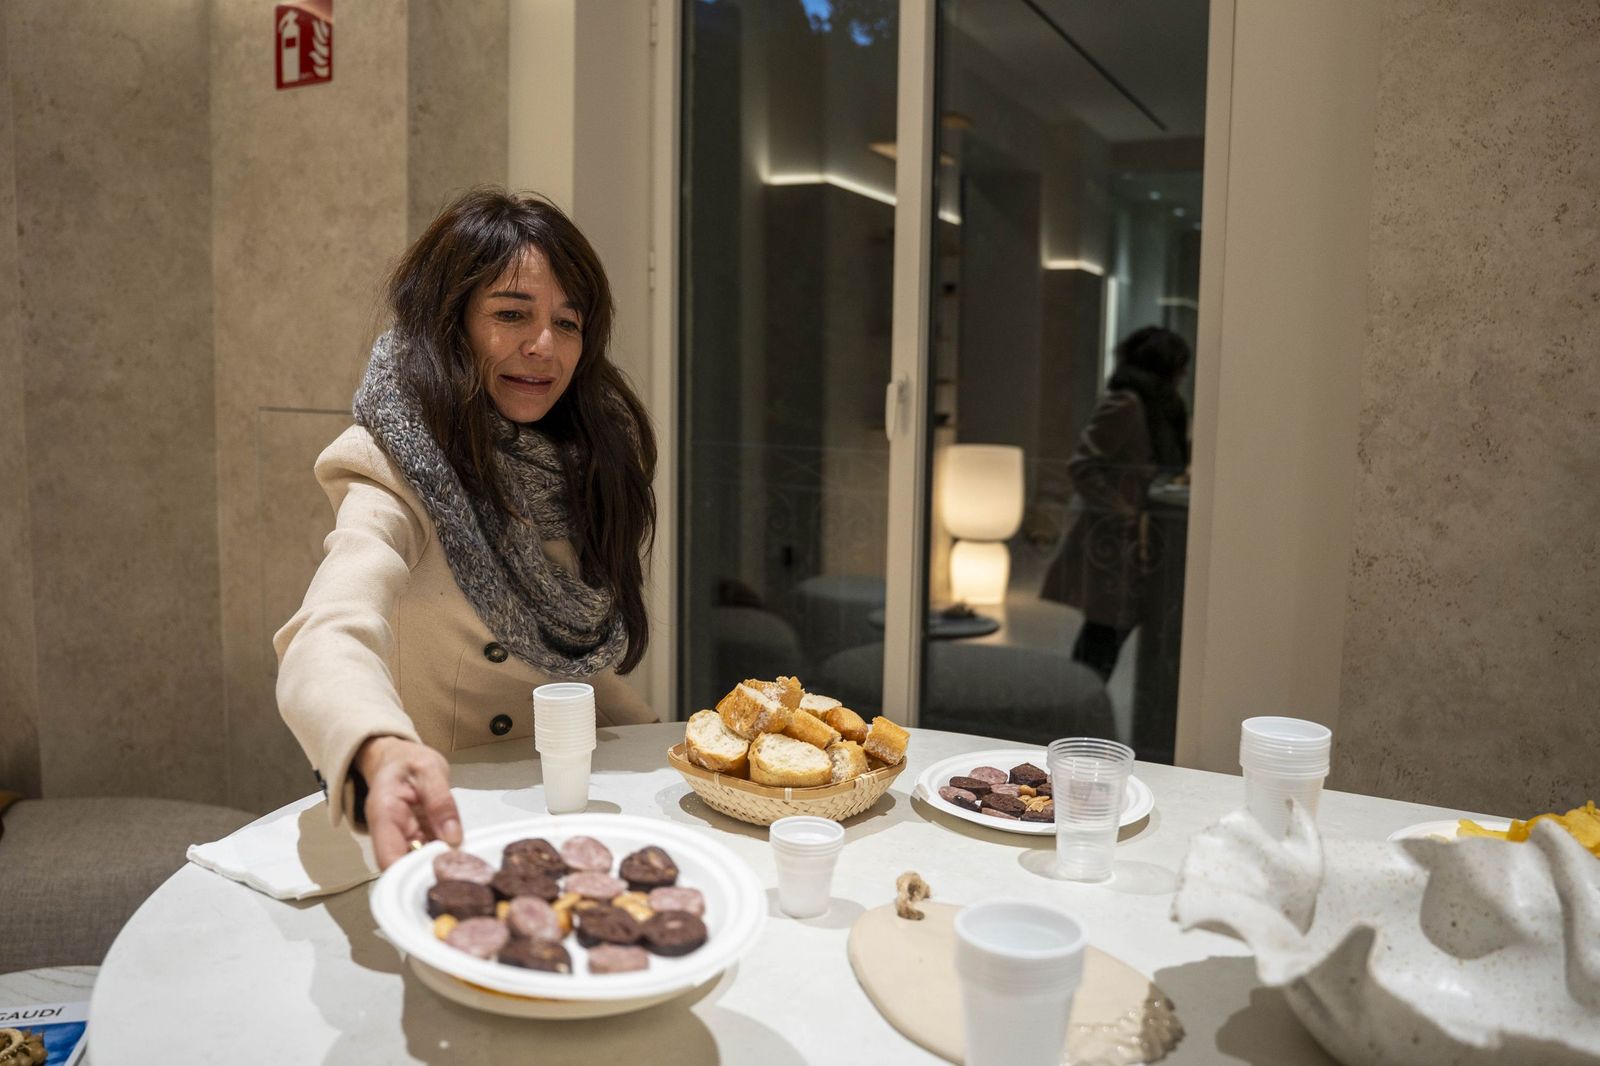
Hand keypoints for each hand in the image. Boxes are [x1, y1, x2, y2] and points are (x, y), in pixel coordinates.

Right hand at [355, 736, 462, 869]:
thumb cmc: (410, 761)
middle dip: (431, 873)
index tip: (442, 874)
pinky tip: (463, 859)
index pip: (389, 859)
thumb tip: (454, 839)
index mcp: (384, 816)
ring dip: (440, 868)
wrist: (398, 759)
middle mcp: (388, 836)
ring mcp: (402, 841)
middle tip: (463, 873)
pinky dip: (444, 859)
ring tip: (467, 868)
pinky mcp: (416, 842)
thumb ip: (441, 801)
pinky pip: (429, 856)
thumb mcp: (430, 770)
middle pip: (404, 868)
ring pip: (418, 865)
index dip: (412, 874)